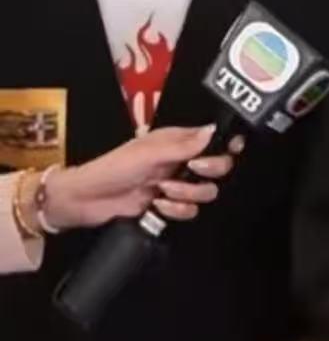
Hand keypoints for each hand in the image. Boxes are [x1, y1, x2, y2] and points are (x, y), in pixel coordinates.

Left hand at [43, 126, 241, 231]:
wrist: (87, 200)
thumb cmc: (114, 167)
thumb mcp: (149, 152)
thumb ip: (184, 145)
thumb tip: (214, 130)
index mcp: (178, 141)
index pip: (215, 139)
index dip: (227, 145)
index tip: (229, 150)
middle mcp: (182, 161)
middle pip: (219, 167)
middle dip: (207, 172)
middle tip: (189, 171)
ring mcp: (176, 184)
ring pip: (207, 192)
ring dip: (187, 195)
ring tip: (163, 192)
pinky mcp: (169, 206)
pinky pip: (190, 211)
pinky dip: (176, 210)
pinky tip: (157, 206)